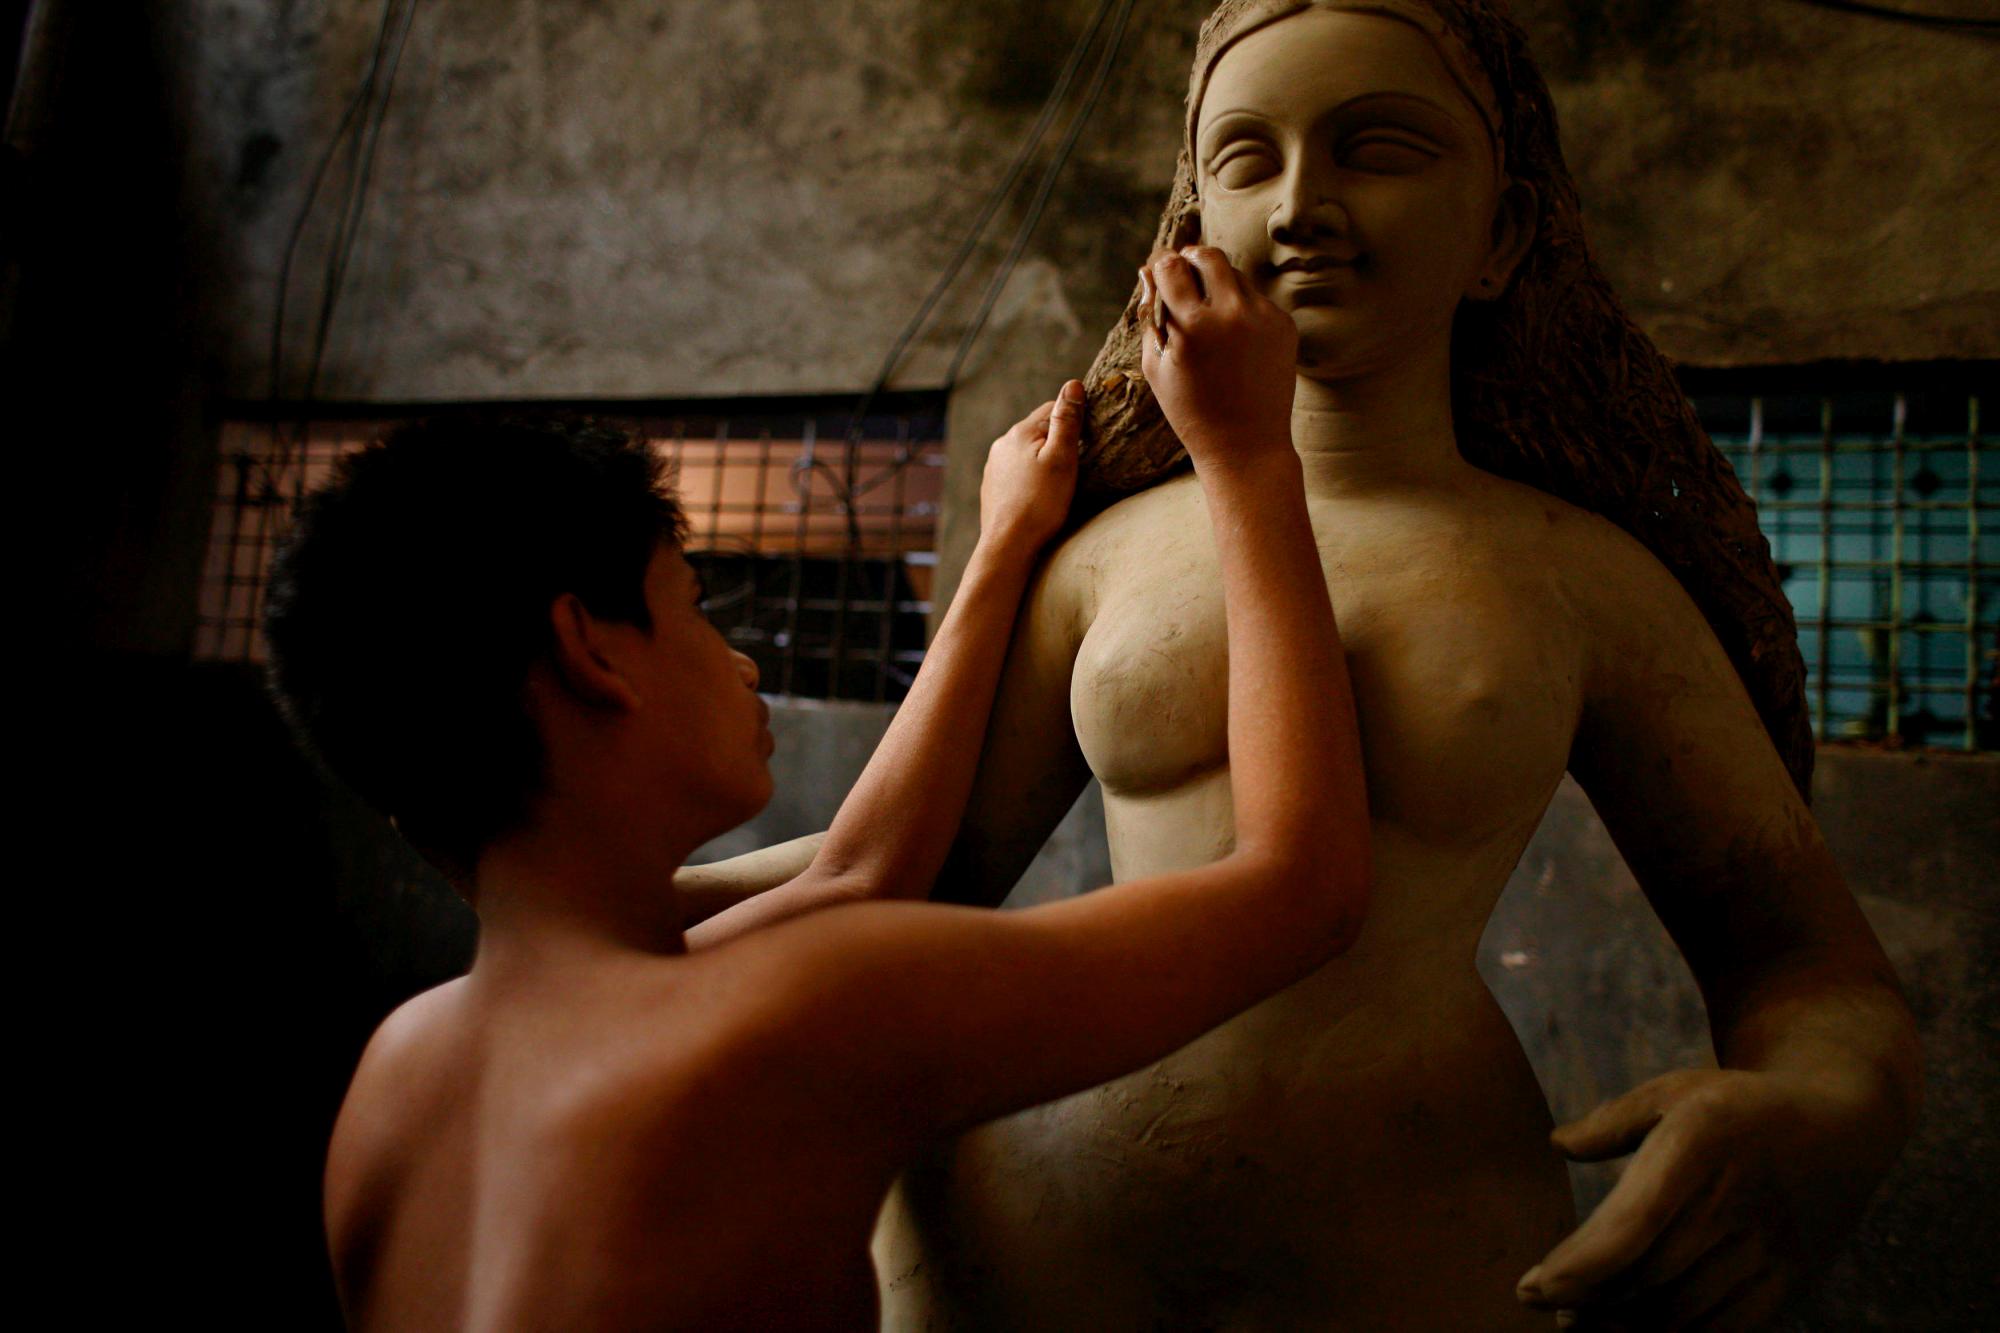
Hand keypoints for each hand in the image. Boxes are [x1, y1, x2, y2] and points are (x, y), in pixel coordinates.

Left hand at [978, 381, 1081, 555]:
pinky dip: (1030, 476)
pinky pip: (1016, 472)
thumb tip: (1073, 385)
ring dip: (1043, 458)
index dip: (1074, 417)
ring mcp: (994, 466)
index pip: (1052, 408)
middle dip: (1057, 439)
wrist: (1009, 544)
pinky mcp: (992, 487)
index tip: (1092, 434)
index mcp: (1020, 432)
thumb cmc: (1040, 503)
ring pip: (1026, 452)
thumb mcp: (1062, 458)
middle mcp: (1002, 444)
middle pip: (1038, 430)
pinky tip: (1040, 494)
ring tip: (1060, 480)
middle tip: (1079, 460)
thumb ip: (1066, 421)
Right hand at [1138, 246, 1296, 466]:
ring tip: (1208, 313)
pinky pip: (1256, 300)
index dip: (1161, 264)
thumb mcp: (1157, 365)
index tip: (1159, 269)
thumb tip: (1151, 273)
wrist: (1246, 444)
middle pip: (1209, 256)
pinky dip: (1241, 308)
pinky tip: (1234, 339)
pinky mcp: (1284, 326)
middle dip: (1192, 258)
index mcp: (1193, 326)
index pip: (1172, 266)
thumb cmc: (1191, 410)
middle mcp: (1232, 314)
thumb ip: (1151, 316)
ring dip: (1218, 283)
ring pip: (1236, 275)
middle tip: (1184, 270)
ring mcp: (1264, 318)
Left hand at [1517, 1069, 1893, 1330]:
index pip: (1632, 1224)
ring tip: (1584, 1326)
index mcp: (1700, 1142)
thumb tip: (1558, 1144)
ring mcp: (1770, 1245)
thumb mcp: (1676, 1091)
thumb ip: (1613, 1121)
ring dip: (1628, 1328)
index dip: (1580, 1266)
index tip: (1533, 1287)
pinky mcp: (1792, 1276)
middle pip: (1649, 1276)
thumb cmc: (1739, 1105)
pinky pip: (1731, 1327)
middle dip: (1591, 1302)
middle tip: (1551, 1307)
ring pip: (1685, 1309)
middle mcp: (1736, 1200)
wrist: (1844, 1124)